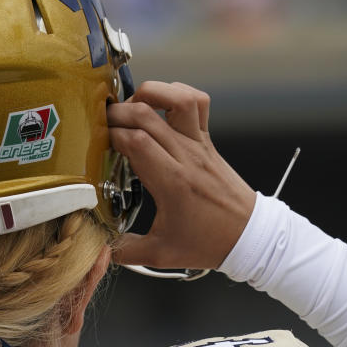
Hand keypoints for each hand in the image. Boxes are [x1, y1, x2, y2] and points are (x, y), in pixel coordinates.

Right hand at [108, 81, 255, 270]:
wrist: (249, 236)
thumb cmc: (207, 243)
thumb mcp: (160, 253)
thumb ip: (124, 249)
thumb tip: (97, 245)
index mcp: (172, 182)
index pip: (135, 142)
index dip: (110, 136)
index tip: (96, 144)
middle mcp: (186, 155)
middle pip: (146, 114)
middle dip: (117, 113)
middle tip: (103, 124)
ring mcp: (199, 143)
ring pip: (177, 98)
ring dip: (149, 93)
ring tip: (132, 107)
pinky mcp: (207, 139)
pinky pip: (197, 102)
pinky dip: (175, 93)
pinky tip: (158, 105)